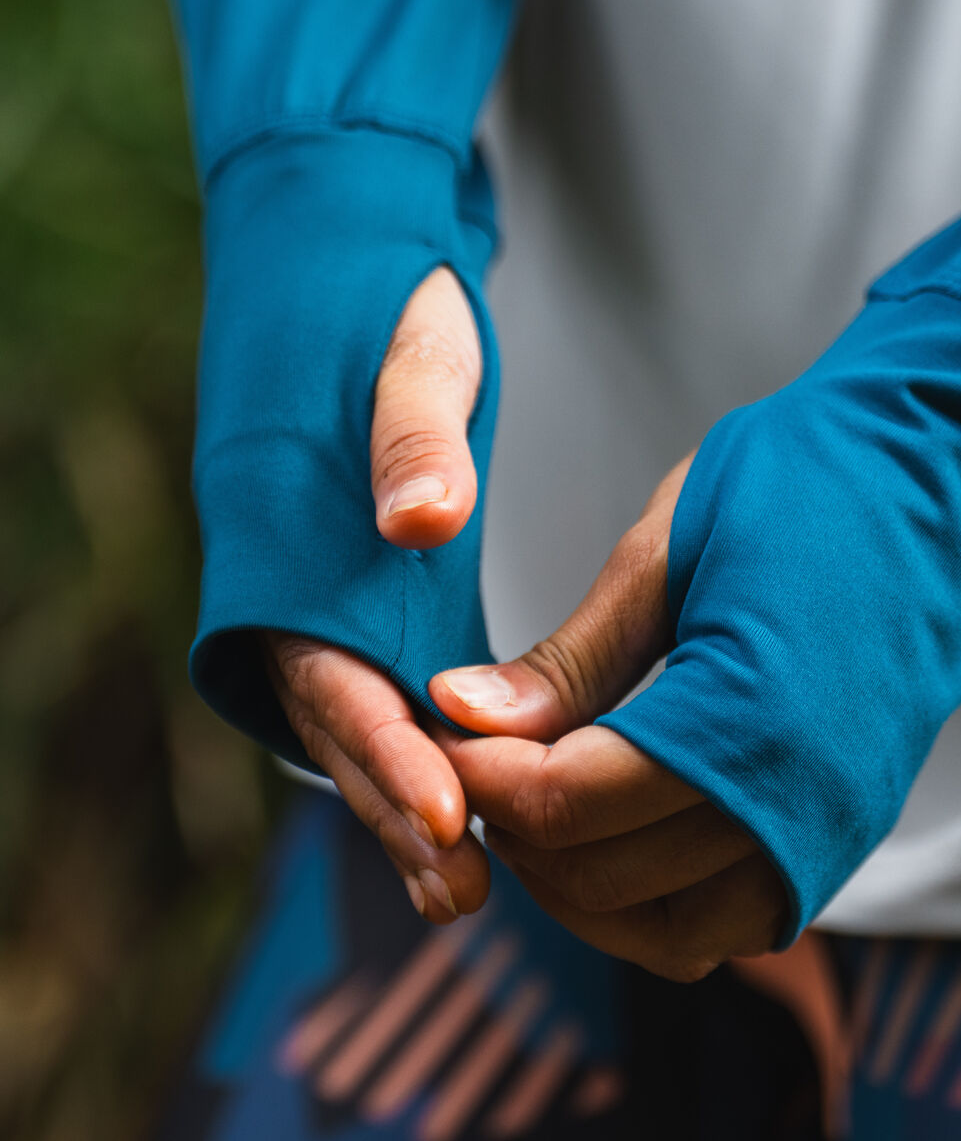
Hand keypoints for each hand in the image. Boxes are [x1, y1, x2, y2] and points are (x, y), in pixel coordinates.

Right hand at [264, 266, 489, 923]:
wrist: (351, 267)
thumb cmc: (378, 307)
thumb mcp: (406, 352)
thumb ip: (410, 434)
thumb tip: (420, 521)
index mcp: (291, 545)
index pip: (332, 673)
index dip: (383, 748)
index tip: (447, 813)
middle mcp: (302, 589)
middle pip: (342, 725)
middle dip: (400, 807)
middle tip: (465, 891)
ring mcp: (335, 599)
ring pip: (364, 724)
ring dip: (410, 801)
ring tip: (465, 888)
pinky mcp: (376, 596)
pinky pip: (390, 691)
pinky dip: (425, 754)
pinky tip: (470, 810)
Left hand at [427, 458, 788, 979]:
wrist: (942, 479)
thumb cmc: (807, 484)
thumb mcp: (664, 549)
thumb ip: (569, 659)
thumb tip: (463, 711)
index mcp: (747, 721)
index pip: (568, 805)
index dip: (480, 777)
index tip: (438, 731)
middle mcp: (796, 805)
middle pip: (604, 878)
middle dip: (515, 826)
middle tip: (474, 753)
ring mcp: (829, 833)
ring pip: (663, 932)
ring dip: (577, 881)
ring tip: (533, 793)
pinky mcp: (839, 834)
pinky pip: (727, 920)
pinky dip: (651, 899)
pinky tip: (612, 824)